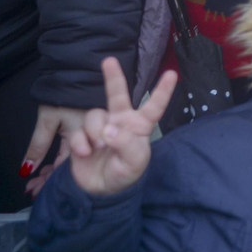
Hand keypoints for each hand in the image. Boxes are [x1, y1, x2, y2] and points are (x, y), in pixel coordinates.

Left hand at [20, 104, 87, 193]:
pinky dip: (64, 156)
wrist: (78, 71)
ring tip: (39, 179)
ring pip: (72, 155)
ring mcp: (90, 131)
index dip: (51, 177)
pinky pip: (76, 146)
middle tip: (36, 187)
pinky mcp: (88, 125)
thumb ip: (39, 145)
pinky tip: (54, 163)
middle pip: (70, 162)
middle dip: (53, 175)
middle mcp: (89, 137)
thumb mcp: (48, 119)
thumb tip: (26, 170)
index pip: (65, 163)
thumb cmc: (64, 95)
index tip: (36, 189)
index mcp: (82, 136)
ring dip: (57, 167)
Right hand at [68, 58, 177, 197]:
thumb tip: (110, 130)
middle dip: (113, 77)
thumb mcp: (134, 163)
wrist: (100, 190)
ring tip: (98, 148)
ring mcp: (101, 126)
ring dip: (94, 132)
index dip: (162, 91)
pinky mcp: (82, 135)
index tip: (172, 74)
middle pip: (118, 95)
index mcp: (140, 126)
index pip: (154, 106)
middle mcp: (121, 121)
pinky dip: (80, 143)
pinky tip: (85, 154)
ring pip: (95, 116)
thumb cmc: (125, 174)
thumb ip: (127, 145)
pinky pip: (79, 131)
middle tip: (109, 61)